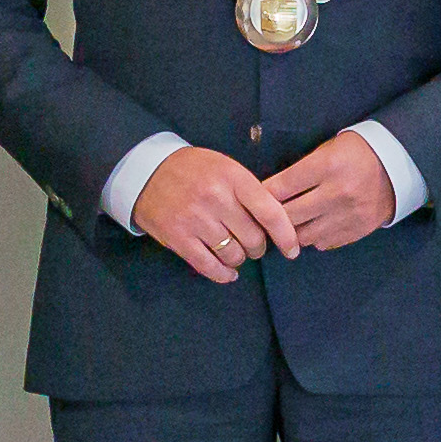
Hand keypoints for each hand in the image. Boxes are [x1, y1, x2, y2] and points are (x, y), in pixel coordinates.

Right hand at [132, 144, 302, 282]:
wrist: (146, 170)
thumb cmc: (193, 169)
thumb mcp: (225, 167)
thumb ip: (249, 192)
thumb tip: (277, 222)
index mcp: (233, 178)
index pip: (270, 212)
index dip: (286, 235)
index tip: (293, 249)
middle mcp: (216, 199)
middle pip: (254, 238)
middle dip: (258, 247)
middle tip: (252, 244)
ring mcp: (196, 220)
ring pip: (234, 254)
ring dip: (239, 258)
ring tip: (234, 251)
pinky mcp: (178, 238)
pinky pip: (209, 266)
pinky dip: (223, 274)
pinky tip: (228, 272)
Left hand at [270, 128, 400, 246]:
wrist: (398, 166)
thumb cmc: (355, 153)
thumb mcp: (327, 150)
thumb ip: (300, 171)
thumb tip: (269, 194)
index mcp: (327, 166)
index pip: (282, 187)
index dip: (262, 195)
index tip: (252, 199)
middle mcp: (337, 193)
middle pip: (289, 215)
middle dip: (273, 217)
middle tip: (264, 217)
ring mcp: (349, 215)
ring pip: (304, 235)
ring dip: (292, 231)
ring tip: (289, 223)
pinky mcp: (358, 230)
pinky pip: (323, 243)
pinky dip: (313, 237)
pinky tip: (313, 226)